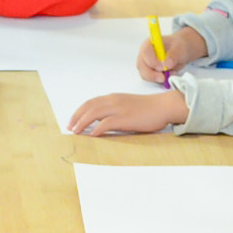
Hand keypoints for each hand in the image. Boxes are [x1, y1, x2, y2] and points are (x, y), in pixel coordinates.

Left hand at [70, 89, 188, 135]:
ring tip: (76, 132)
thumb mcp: (127, 106)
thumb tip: (102, 122)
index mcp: (113, 98)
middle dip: (76, 117)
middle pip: (88, 107)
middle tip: (70, 128)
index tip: (73, 120)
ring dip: (82, 123)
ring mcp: (118, 109)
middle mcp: (113, 101)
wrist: (163, 106)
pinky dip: (96, 129)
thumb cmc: (148, 109)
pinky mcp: (124, 118)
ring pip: (93, 113)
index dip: (79, 111)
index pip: (90, 102)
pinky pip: (106, 123)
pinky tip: (91, 135)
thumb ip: (115, 111)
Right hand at [136, 25, 205, 83]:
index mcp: (149, 44)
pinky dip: (159, 80)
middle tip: (163, 78)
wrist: (180, 52)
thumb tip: (167, 64)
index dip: (152, 61)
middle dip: (151, 74)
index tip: (161, 68)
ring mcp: (145, 64)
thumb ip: (174, 56)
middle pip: (141, 66)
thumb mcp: (179, 49)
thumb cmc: (178, 47)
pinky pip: (150, 79)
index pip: (145, 52)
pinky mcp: (148, 73)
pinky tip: (168, 75)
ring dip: (156, 78)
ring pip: (144, 75)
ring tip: (169, 74)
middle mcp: (144, 54)